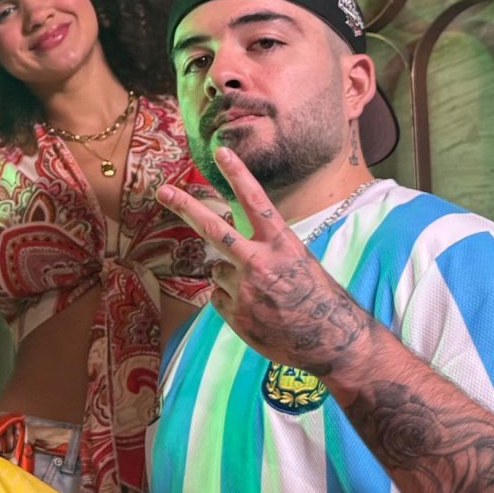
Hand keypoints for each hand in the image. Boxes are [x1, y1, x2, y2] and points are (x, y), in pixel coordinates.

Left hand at [155, 146, 371, 377]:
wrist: (330, 340)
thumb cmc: (318, 297)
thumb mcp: (299, 261)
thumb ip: (266, 250)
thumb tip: (229, 253)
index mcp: (282, 244)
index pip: (255, 201)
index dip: (238, 175)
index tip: (221, 152)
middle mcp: (259, 262)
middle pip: (213, 229)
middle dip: (186, 207)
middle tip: (164, 192)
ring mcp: (243, 289)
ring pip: (217, 270)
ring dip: (230, 278)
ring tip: (260, 293)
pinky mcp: (234, 313)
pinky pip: (218, 296)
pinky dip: (230, 300)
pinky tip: (255, 310)